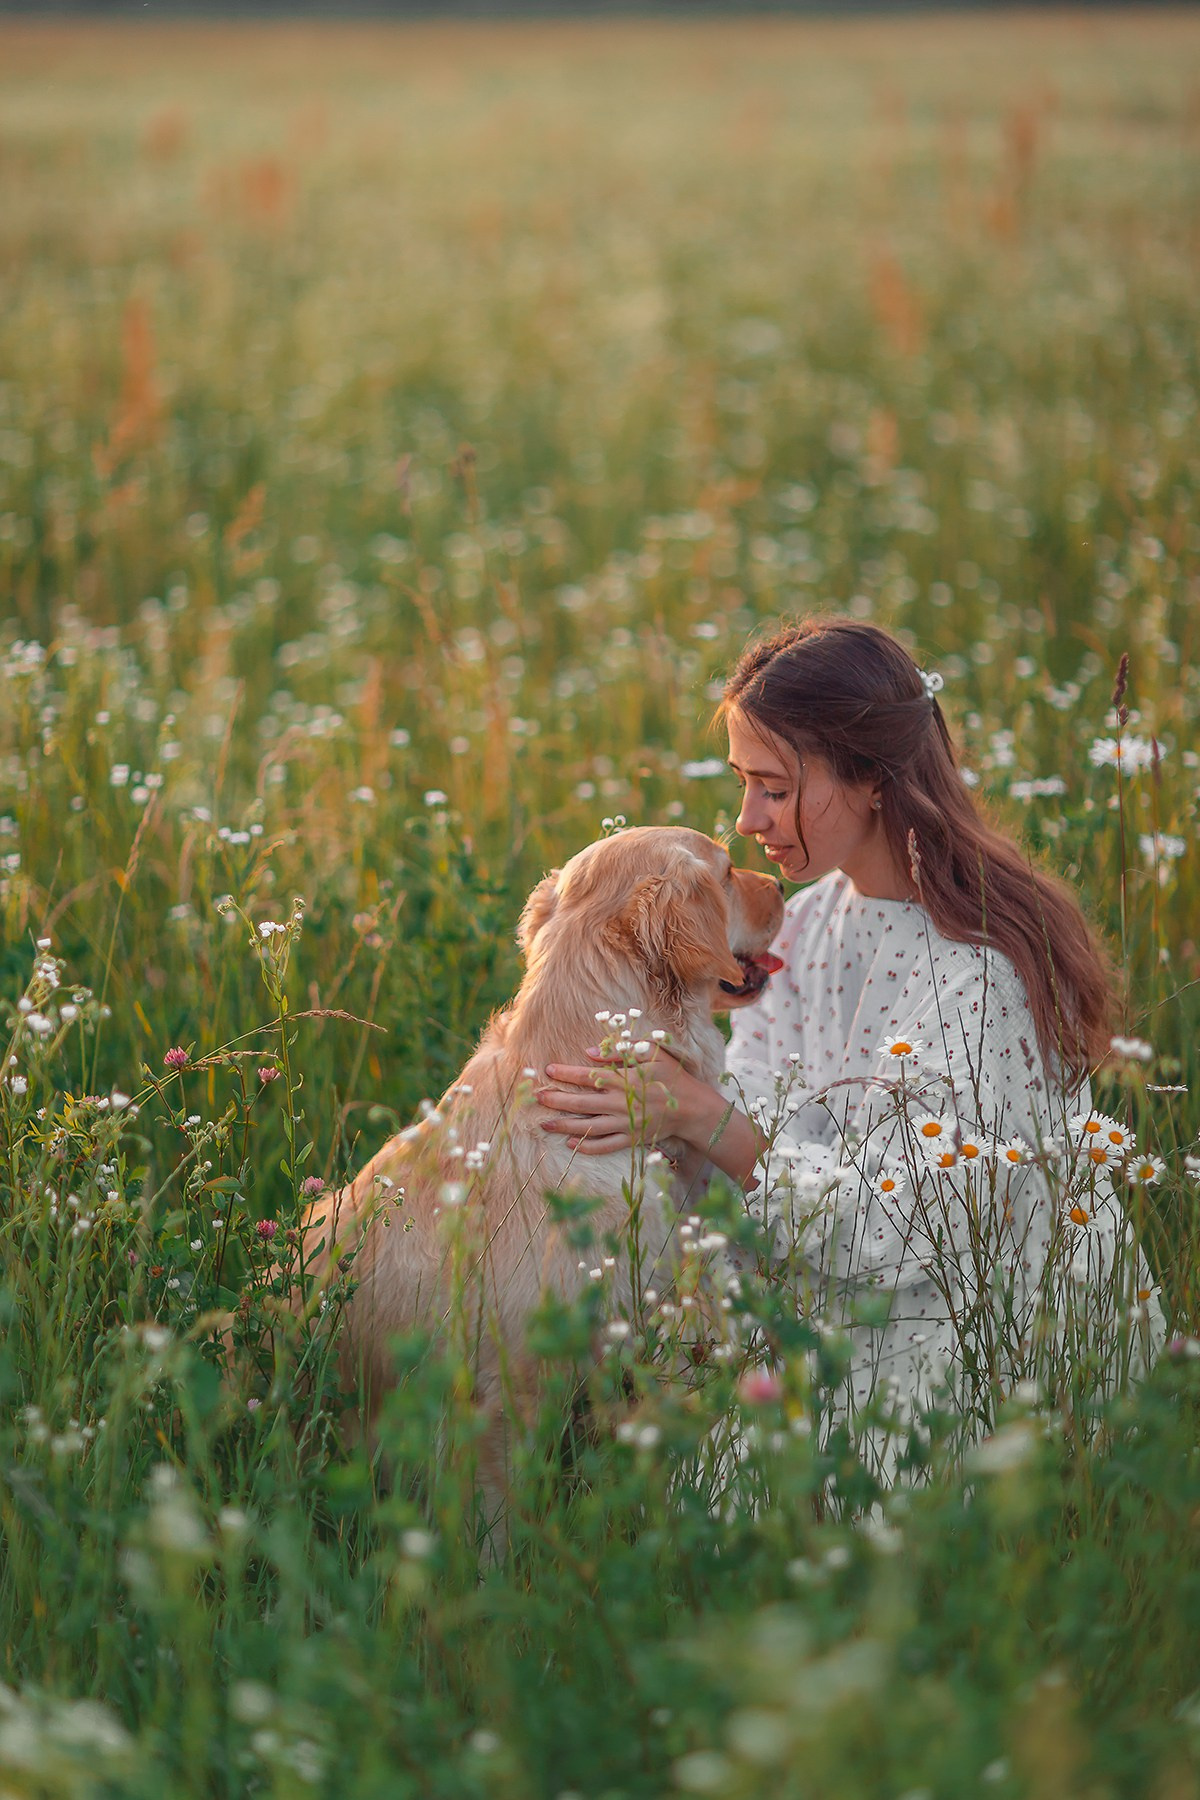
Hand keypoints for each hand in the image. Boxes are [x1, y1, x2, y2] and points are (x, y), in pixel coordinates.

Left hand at [537, 1045, 701, 1156]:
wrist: (692, 1108)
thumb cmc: (672, 1076)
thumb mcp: (652, 1054)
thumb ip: (621, 1051)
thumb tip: (590, 1052)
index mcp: (624, 1080)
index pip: (587, 1077)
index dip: (565, 1074)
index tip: (547, 1070)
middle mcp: (620, 1103)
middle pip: (581, 1103)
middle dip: (556, 1101)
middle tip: (537, 1098)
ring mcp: (625, 1123)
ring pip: (588, 1127)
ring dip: (564, 1126)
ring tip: (545, 1124)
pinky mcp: (631, 1138)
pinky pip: (605, 1145)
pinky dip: (586, 1146)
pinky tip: (570, 1143)